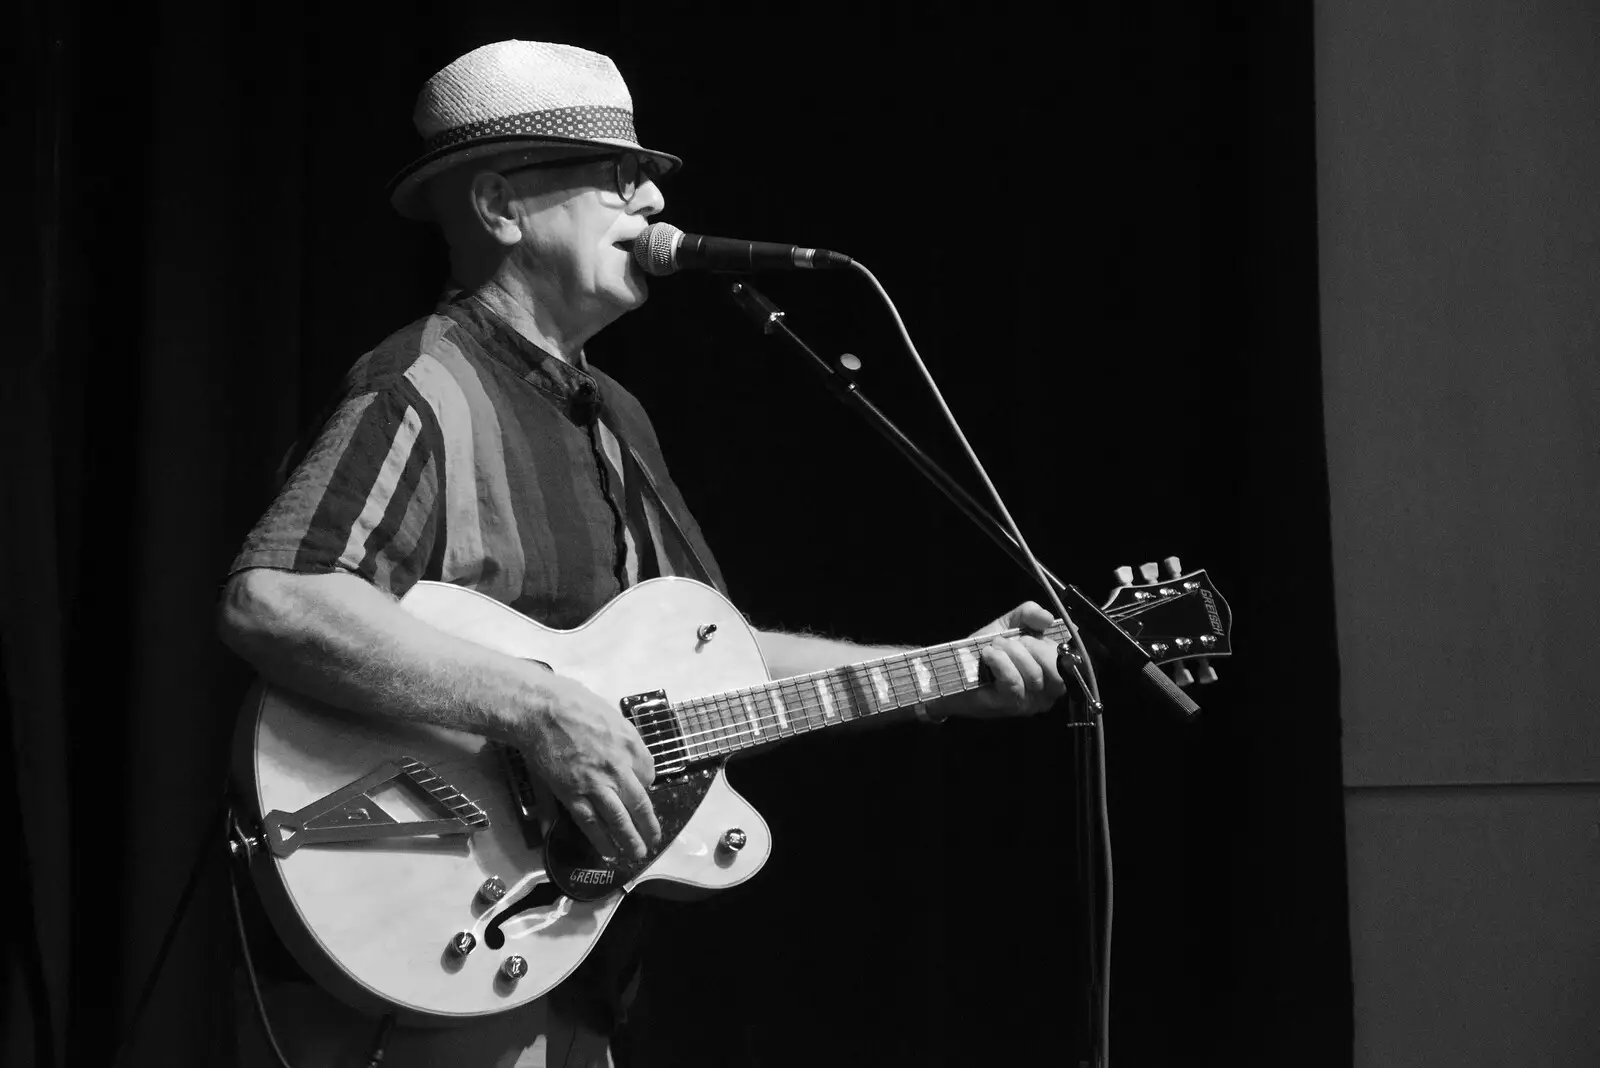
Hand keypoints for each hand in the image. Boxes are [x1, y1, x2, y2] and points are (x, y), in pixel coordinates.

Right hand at [514, 676, 660, 861]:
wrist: (541, 710)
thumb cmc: (573, 703)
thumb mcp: (610, 715)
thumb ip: (623, 738)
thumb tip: (625, 755)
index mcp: (631, 744)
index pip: (648, 774)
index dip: (645, 786)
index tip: (640, 792)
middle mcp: (619, 768)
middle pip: (640, 803)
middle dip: (648, 825)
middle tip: (654, 840)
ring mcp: (597, 783)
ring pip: (619, 819)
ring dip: (630, 840)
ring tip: (637, 855)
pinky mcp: (573, 794)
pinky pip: (592, 823)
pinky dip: (602, 840)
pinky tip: (609, 852)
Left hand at [930, 602, 1067, 718]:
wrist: (954, 670)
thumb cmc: (985, 651)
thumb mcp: (1009, 626)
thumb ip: (1029, 615)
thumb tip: (1048, 617)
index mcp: (1052, 675)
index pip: (1067, 660)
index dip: (1047, 643)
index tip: (1026, 636)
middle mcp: (1046, 694)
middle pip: (1054, 667)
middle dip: (1030, 646)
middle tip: (1007, 641)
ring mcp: (1029, 703)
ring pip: (1033, 674)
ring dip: (1010, 653)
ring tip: (993, 648)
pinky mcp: (1009, 706)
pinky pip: (1014, 682)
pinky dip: (1000, 663)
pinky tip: (988, 655)